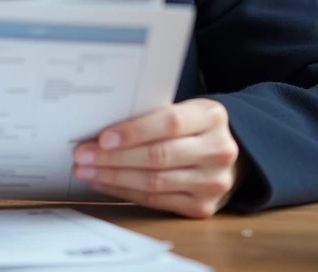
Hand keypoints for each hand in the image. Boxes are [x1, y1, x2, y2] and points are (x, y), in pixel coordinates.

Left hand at [72, 98, 242, 217]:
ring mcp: (212, 183)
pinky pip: (156, 201)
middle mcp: (217, 151)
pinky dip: (125, 192)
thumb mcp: (186, 111)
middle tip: (82, 155)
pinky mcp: (203, 207)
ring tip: (87, 171)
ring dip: (114, 177)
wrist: (234, 157)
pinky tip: (105, 184)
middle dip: (114, 157)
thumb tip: (102, 129)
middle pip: (158, 156)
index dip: (134, 131)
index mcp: (212, 117)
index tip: (102, 138)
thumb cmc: (196, 128)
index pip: (170, 123)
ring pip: (154, 182)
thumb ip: (154, 116)